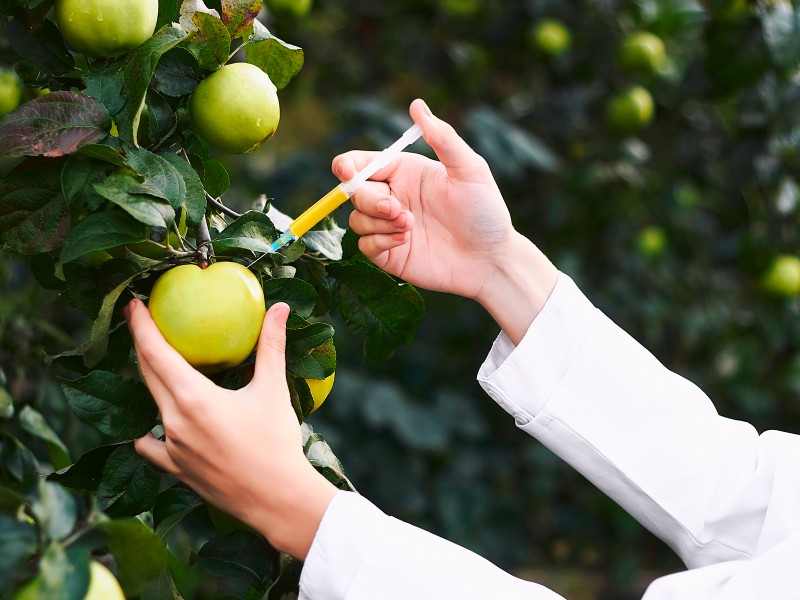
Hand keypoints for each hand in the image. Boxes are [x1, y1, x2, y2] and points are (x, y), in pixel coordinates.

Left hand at [127, 300, 336, 558]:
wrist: (277, 500)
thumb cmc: (276, 443)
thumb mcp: (274, 390)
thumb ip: (271, 345)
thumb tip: (279, 308)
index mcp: (193, 398)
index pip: (155, 352)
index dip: (141, 325)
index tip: (133, 304)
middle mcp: (173, 421)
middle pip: (147, 374)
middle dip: (143, 345)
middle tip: (144, 323)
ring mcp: (171, 448)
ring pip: (151, 404)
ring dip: (152, 381)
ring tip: (160, 367)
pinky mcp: (176, 469)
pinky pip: (151, 444)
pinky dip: (151, 429)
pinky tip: (161, 424)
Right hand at [334, 99, 558, 343]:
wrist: (491, 259)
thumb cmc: (485, 212)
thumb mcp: (470, 169)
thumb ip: (442, 138)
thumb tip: (416, 105)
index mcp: (405, 173)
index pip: (362, 163)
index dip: (347, 166)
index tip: (345, 171)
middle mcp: (394, 197)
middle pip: (355, 192)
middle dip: (369, 200)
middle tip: (398, 210)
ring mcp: (389, 227)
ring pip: (356, 219)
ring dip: (377, 222)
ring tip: (410, 227)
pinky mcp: (390, 254)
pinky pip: (364, 245)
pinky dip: (378, 242)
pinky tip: (405, 242)